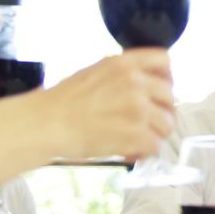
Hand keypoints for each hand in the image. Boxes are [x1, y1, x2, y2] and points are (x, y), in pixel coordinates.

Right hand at [37, 48, 174, 160]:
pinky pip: (155, 145)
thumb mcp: (96, 72)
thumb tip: (144, 86)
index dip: (165, 78)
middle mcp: (136, 82)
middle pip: (170, 96)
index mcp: (125, 63)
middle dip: (161, 112)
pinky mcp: (136, 133)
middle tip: (146, 124)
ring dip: (154, 135)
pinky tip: (129, 152)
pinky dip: (144, 153)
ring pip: (167, 124)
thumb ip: (123, 75)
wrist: (45, 123)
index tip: (156, 92)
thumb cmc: (63, 101)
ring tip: (137, 141)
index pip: (164, 61)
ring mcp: (138, 108)